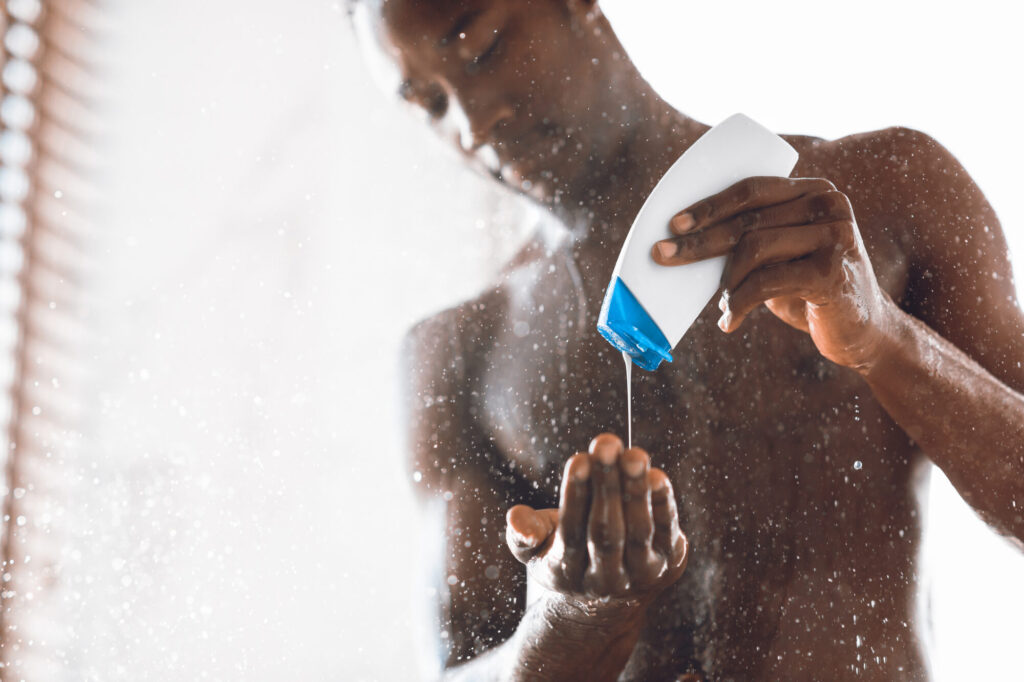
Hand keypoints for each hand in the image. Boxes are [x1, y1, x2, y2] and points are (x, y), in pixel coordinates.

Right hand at [505, 434, 687, 614]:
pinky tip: (656, 476)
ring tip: (634, 455)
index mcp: (566, 573)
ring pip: (639, 532)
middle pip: (605, 532)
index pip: (570, 532)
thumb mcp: (534, 549)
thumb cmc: (567, 553)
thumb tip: (516, 519)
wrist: (610, 598)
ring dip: (636, 491)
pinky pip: (666, 532)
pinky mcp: (669, 563)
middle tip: (606, 445)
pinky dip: (662, 504)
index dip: (576, 495)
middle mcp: (605, 580)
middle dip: (607, 485)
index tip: (580, 459)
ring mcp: (640, 574)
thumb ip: (521, 532)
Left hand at [651, 176, 895, 369]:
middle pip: (748, 219)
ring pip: (754, 248)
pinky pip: (767, 282)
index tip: (673, 224)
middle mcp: (829, 205)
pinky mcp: (833, 271)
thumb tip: (685, 241)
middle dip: (699, 241)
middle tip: (664, 256)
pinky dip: (739, 303)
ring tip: (720, 304)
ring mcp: (836, 235)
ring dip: (725, 281)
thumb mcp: (780, 257)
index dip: (709, 206)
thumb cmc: (808, 289)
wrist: (862, 329)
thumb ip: (751, 239)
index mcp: (813, 191)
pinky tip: (729, 320)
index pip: (752, 189)